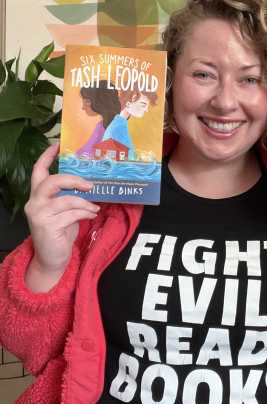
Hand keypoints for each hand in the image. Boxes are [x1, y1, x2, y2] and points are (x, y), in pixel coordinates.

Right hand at [24, 143, 99, 279]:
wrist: (52, 259)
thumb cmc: (60, 232)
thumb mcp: (64, 211)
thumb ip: (69, 196)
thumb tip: (90, 184)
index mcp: (38, 195)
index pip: (38, 171)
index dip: (47, 156)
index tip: (57, 144)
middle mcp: (34, 203)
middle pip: (51, 181)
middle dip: (73, 180)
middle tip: (89, 185)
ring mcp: (39, 215)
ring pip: (66, 199)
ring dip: (84, 202)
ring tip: (94, 207)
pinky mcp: (48, 226)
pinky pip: (72, 214)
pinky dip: (85, 213)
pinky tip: (92, 215)